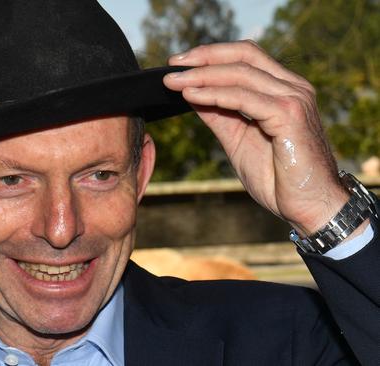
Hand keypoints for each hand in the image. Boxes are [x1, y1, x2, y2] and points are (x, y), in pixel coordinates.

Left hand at [163, 40, 349, 235]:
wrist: (309, 207)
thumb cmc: (278, 178)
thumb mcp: (238, 139)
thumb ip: (219, 114)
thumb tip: (191, 93)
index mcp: (284, 88)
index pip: (246, 55)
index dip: (212, 54)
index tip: (179, 63)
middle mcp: (293, 87)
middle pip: (244, 55)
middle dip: (204, 57)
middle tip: (172, 65)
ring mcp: (294, 99)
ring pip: (241, 74)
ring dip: (202, 75)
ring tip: (174, 82)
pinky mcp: (289, 116)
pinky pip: (243, 98)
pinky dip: (214, 94)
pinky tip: (191, 96)